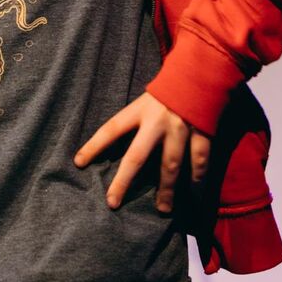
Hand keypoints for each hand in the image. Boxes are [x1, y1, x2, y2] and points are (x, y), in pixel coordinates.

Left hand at [74, 91, 210, 212]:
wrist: (200, 72)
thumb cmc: (169, 90)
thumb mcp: (147, 99)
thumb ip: (136, 120)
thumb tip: (117, 144)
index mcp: (140, 109)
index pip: (111, 128)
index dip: (94, 146)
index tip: (79, 163)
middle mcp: (157, 121)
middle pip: (137, 156)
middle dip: (124, 181)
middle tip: (113, 202)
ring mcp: (180, 128)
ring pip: (170, 165)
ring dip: (166, 189)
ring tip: (162, 209)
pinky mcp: (202, 133)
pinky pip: (200, 161)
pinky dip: (199, 179)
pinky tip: (196, 194)